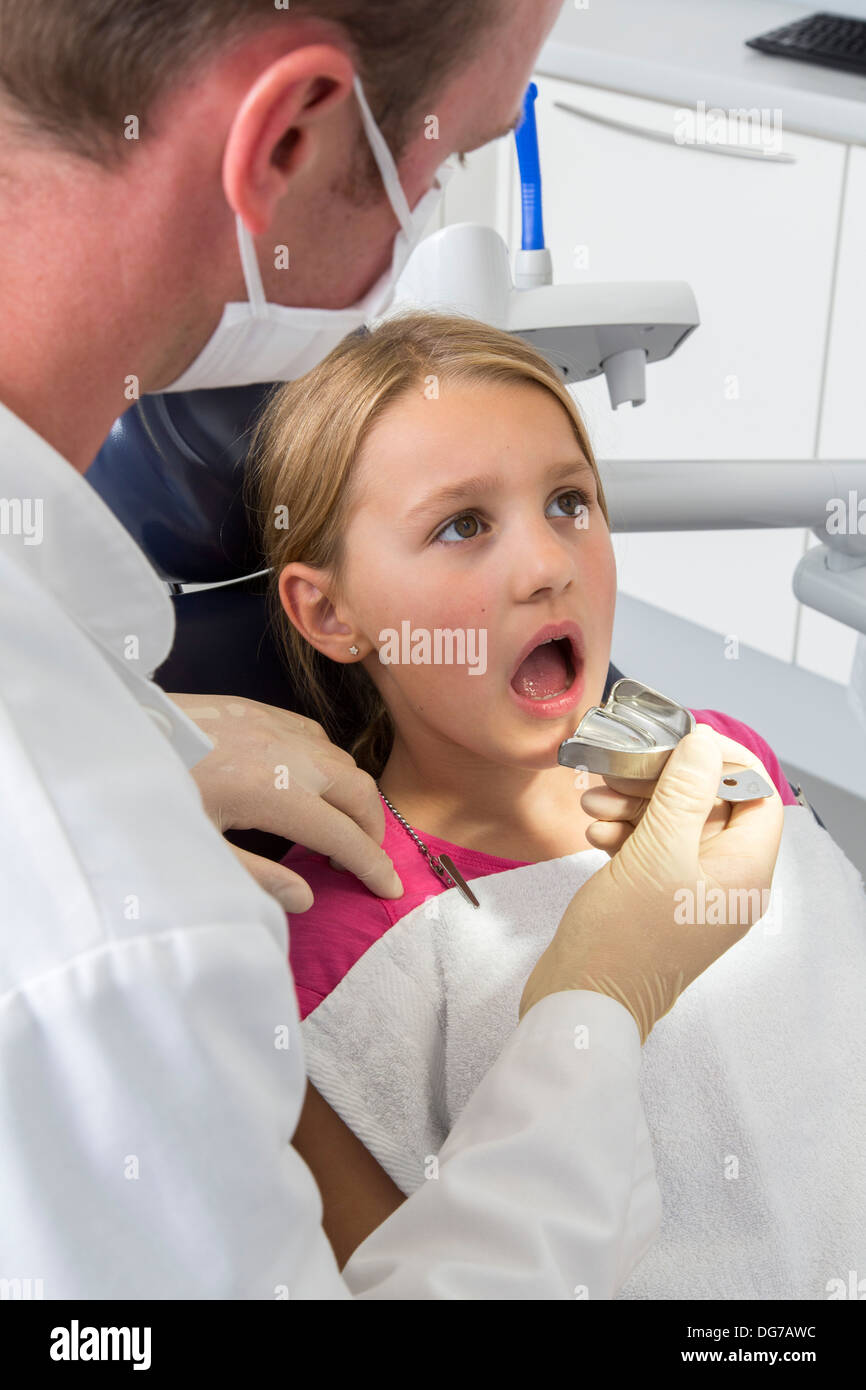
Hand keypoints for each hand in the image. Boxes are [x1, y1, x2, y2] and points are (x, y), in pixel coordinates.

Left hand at [168, 694, 403, 913]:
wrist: (108, 736)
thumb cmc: (149, 800)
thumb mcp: (196, 851)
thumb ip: (256, 879)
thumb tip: (306, 897)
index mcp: (273, 794)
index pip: (344, 836)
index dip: (373, 866)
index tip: (391, 889)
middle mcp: (286, 754)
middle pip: (359, 792)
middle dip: (374, 830)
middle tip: (367, 863)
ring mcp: (273, 725)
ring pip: (343, 761)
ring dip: (354, 796)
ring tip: (340, 830)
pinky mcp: (258, 709)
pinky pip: (316, 736)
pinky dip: (331, 764)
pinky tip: (313, 784)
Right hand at [519, 724, 783, 1040]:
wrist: (581, 1004)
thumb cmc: (624, 937)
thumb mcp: (656, 851)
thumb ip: (683, 792)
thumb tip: (705, 743)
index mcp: (745, 873)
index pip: (757, 797)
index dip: (725, 762)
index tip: (682, 740)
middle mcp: (727, 883)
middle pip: (712, 807)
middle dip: (666, 782)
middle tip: (624, 766)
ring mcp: (692, 894)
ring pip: (676, 826)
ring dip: (637, 805)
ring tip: (594, 799)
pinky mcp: (659, 901)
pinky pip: (653, 851)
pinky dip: (626, 833)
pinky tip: (594, 830)